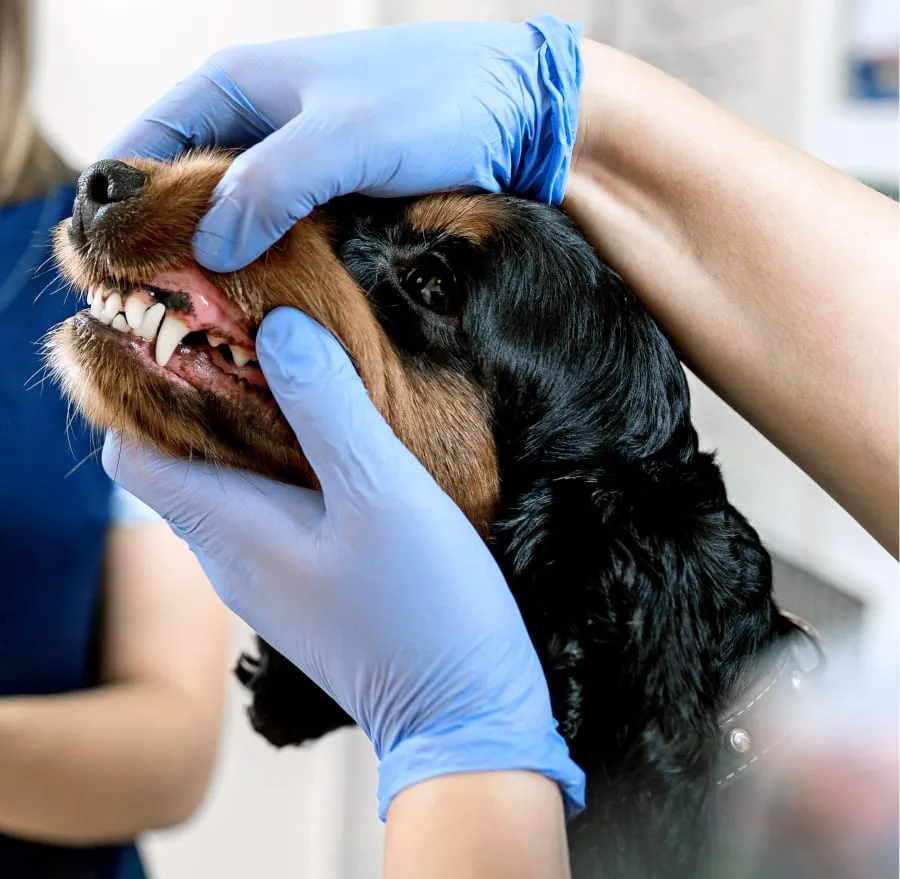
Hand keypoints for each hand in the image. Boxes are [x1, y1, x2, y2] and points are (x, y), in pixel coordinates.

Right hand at [102, 16, 582, 270]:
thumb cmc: (436, 103)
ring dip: (219, 267)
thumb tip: (207, 251)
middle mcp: (257, 126)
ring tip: (205, 327)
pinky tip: (266, 313)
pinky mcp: (332, 202)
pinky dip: (266, 272)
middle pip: (182, 190)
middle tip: (157, 315)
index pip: (146, 142)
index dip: (116, 201)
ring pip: (233, 222)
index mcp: (237, 87)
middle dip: (165, 245)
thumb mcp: (344, 138)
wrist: (520, 113)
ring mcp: (295, 167)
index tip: (103, 265)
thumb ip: (271, 187)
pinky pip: (280, 240)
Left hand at [102, 308, 584, 819]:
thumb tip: (282, 328)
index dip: (143, 390)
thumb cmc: (424, 608)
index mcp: (229, 531)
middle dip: (206, 394)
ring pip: (228, 483)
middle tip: (260, 337)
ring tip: (301, 376)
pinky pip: (269, 510)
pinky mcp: (303, 583)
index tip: (191, 337)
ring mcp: (266, 575)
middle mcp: (230, 556)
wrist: (464, 713)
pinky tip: (335, 442)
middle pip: (180, 460)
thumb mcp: (383, 491)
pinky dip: (284, 465)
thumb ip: (328, 408)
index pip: (131, 453)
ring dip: (252, 428)